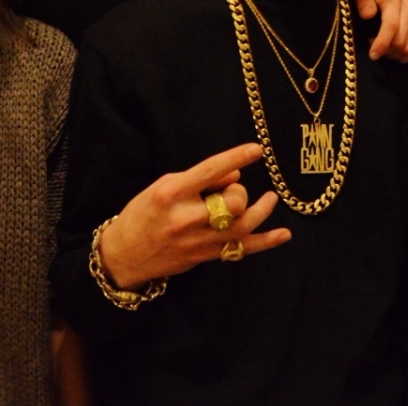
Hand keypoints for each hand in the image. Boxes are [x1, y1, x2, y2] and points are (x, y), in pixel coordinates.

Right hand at [97, 142, 290, 288]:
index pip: (209, 171)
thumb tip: (233, 174)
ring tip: (270, 199)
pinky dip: (266, 242)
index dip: (235, 158)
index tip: (256, 150)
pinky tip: (283, 233)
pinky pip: (242, 249)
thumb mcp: (161, 186)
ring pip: (242, 226)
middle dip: (238, 193)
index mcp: (171, 194)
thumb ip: (198, 180)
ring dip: (261, 210)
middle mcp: (185, 218)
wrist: (124, 255)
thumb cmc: (141, 214)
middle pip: (231, 203)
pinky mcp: (205, 257)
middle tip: (230, 191)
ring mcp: (197, 241)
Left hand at [353, 0, 407, 61]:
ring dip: (393, 54)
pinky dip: (404, 56)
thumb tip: (367, 15)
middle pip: (400, 41)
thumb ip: (363, 1)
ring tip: (382, 47)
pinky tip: (393, 51)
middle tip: (372, 45)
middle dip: (385, 50)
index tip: (373, 55)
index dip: (382, 43)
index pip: (391, 24)